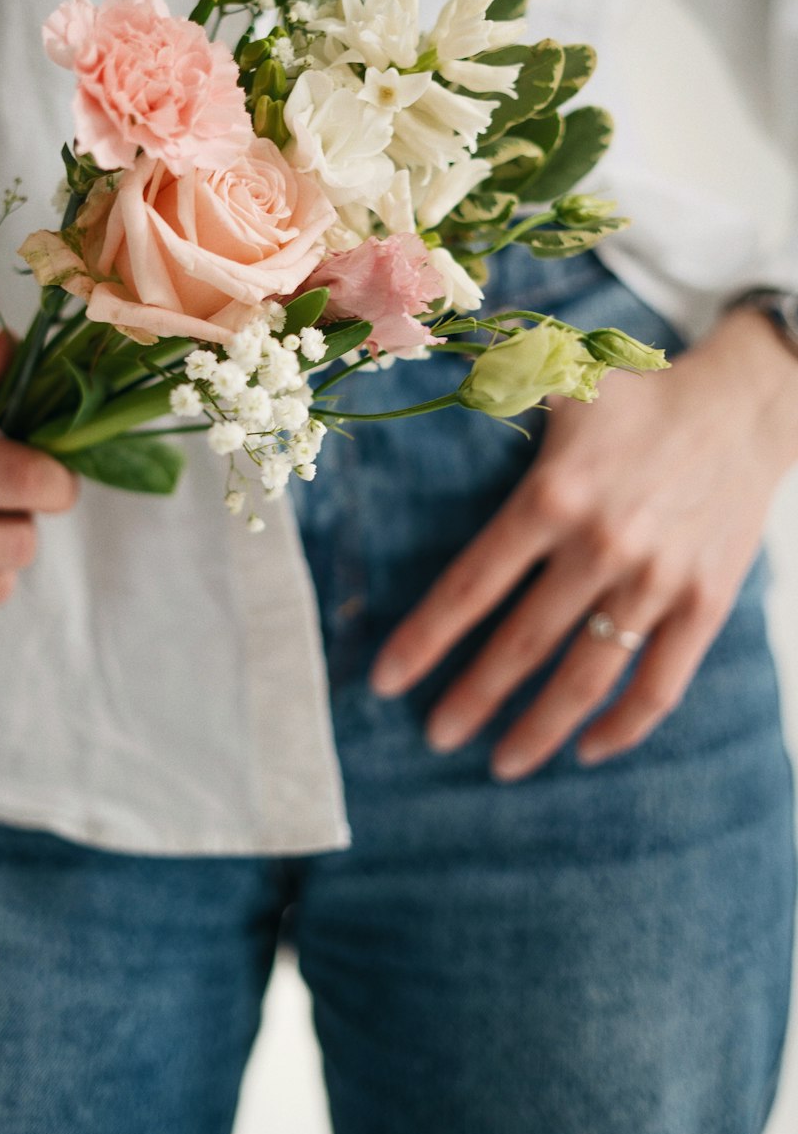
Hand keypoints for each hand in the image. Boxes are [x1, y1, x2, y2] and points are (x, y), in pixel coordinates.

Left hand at [369, 307, 797, 777]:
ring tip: (500, 764)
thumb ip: (491, 388)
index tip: (386, 681)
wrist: (746, 407)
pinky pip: (661, 684)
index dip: (425, 639)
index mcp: (553, 496)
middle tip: (434, 736)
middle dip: (470, 699)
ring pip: (587, 678)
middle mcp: (601, 546)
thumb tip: (421, 368)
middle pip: (520, 645)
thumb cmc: (639, 400)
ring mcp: (657, 581)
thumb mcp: (559, 379)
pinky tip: (589, 750)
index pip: (473, 585)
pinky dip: (625, 727)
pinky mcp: (706, 604)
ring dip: (539, 729)